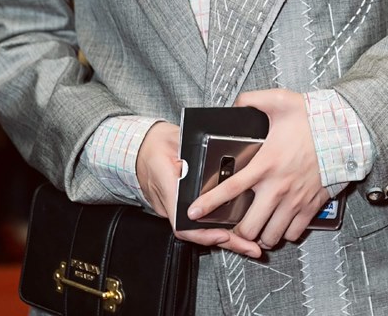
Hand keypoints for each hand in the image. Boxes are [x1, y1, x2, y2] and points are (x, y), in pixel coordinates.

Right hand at [136, 121, 261, 257]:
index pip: (182, 220)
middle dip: (224, 242)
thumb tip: (215, 155)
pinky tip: (233, 230)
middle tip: (249, 248)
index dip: (203, 232)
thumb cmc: (154, 142)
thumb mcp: (174, 140)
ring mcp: (171, 207)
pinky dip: (215, 228)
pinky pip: (195, 222)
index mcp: (167, 187)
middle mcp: (167, 204)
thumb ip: (193, 150)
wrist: (139, 147)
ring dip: (223, 238)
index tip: (223, 234)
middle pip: (194, 232)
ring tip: (247, 244)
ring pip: (196, 230)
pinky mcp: (177, 205)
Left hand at [187, 89, 328, 249]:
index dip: (209, 203)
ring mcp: (295, 201)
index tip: (194, 212)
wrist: (344, 132)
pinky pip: (293, 234)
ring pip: (271, 236)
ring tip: (257, 225)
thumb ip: (251, 100)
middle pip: (249, 226)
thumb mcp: (278, 101)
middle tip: (234, 224)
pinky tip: (280, 222)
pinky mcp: (311, 207)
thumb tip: (235, 103)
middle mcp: (278, 187)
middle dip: (237, 230)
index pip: (231, 189)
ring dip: (261, 234)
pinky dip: (284, 233)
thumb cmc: (312, 118)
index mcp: (266, 164)